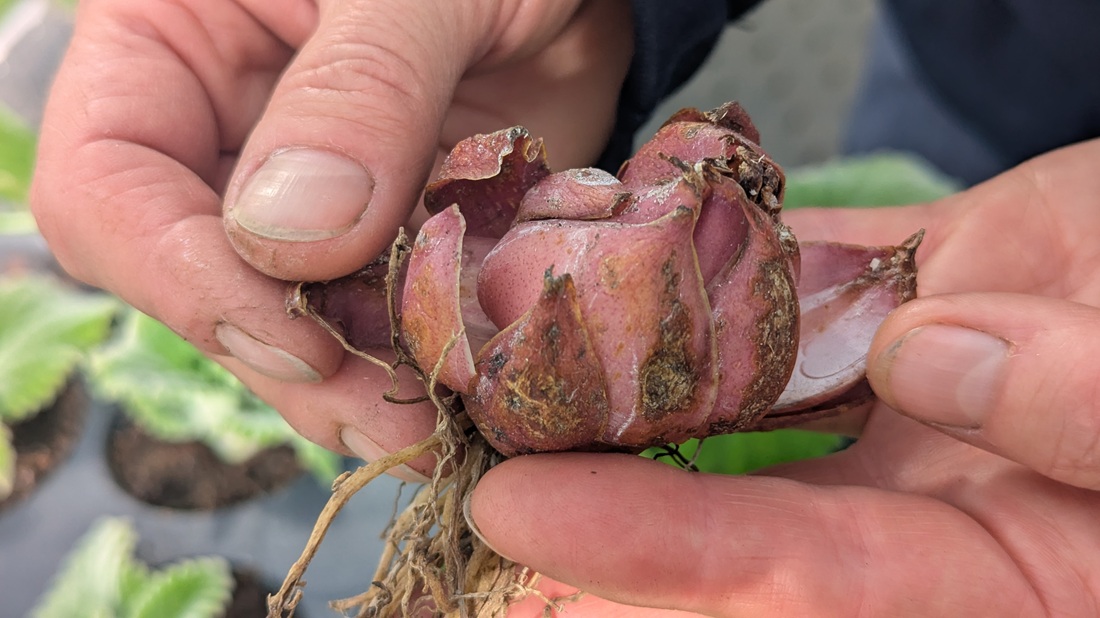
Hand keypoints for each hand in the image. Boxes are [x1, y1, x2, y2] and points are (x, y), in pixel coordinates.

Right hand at [31, 0, 631, 475]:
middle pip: (202, 284)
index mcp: (173, 50)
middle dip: (287, 360)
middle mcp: (227, 140)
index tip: (294, 333)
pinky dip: (415, 363)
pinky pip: (382, 322)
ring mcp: (313, 203)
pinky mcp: (392, 242)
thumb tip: (291, 239)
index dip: (183, 278)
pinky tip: (461, 392)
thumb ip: (358, 90)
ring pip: (293, 324)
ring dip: (354, 386)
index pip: (109, 187)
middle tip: (383, 417)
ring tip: (425, 424)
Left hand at [470, 139, 1099, 615]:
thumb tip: (931, 360)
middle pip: (743, 517)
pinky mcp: (912, 308)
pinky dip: (713, 274)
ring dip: (624, 390)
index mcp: (1013, 572)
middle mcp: (937, 501)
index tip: (515, 514)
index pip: (813, 581)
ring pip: (749, 402)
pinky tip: (609, 259)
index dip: (657, 555)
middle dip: (597, 506)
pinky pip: (797, 293)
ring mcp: (917, 400)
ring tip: (490, 375)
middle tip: (453, 475)